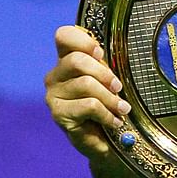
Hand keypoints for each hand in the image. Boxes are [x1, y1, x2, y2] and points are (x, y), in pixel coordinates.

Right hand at [44, 25, 137, 177]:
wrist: (108, 141)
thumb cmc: (110, 104)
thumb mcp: (110, 81)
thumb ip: (106, 65)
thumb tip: (114, 55)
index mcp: (68, 60)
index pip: (63, 36)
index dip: (83, 40)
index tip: (101, 52)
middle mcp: (55, 75)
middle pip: (76, 60)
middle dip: (103, 72)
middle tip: (119, 86)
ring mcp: (53, 96)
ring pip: (85, 84)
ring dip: (110, 97)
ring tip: (122, 109)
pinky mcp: (58, 115)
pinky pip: (88, 106)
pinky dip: (107, 113)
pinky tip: (115, 121)